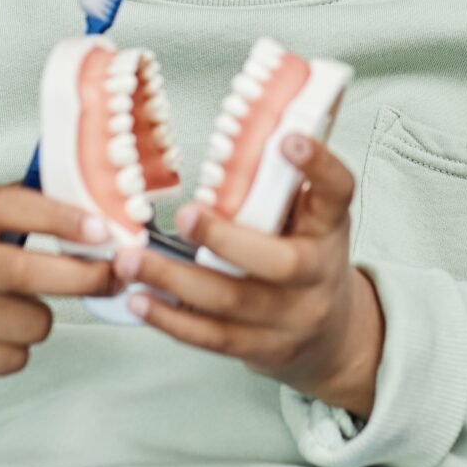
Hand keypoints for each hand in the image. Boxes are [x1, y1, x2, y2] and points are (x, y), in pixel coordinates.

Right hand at [0, 185, 118, 393]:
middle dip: (85, 277)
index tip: (102, 229)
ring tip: (20, 307)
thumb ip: (23, 211)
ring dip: (43, 318)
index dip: (60, 217)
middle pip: (26, 273)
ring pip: (30, 323)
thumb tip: (100, 218)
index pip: (7, 208)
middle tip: (114, 275)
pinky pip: (13, 359)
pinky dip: (19, 349)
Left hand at [115, 135, 384, 416]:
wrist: (333, 336)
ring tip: (129, 259)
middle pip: (278, 263)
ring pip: (232, 302)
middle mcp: (317, 274)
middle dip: (226, 238)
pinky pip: (211, 337)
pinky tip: (138, 299)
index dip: (317, 165)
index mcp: (330, 227)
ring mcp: (290, 318)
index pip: (337, 191)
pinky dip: (170, 319)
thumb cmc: (308, 256)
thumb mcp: (311, 217)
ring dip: (174, 281)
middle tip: (184, 214)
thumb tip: (254, 118)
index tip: (289, 138)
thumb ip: (283, 181)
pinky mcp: (260, 349)